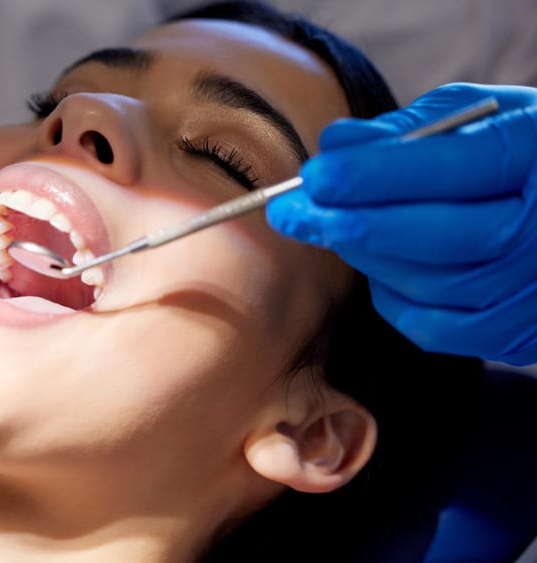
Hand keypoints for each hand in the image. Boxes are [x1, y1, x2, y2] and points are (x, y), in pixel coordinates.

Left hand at [266, 83, 536, 365]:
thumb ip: (406, 132)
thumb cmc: (507, 155)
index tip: (314, 174)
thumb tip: (335, 144)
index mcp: (532, 155)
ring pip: (425, 283)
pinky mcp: (509, 333)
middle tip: (288, 211)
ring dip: (363, 254)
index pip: (453, 168)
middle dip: (350, 224)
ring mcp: (528, 289)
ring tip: (328, 225)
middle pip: (437, 237)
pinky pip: (429, 326)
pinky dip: (390, 294)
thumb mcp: (472, 120)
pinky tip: (377, 263)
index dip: (376, 175)